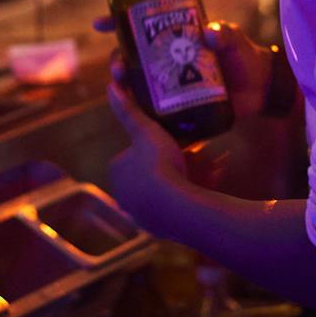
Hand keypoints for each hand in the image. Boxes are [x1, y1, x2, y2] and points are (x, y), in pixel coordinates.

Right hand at [93, 14, 281, 123]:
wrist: (262, 89)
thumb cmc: (245, 58)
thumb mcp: (234, 40)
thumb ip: (225, 35)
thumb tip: (210, 33)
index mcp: (175, 38)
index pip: (140, 28)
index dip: (117, 22)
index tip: (98, 24)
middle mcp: (167, 61)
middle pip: (131, 58)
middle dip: (117, 60)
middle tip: (118, 66)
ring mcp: (171, 85)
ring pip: (137, 85)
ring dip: (124, 85)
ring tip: (121, 85)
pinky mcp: (178, 108)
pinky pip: (154, 111)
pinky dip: (142, 115)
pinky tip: (134, 116)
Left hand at [104, 53, 186, 235]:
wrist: (177, 206)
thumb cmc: (158, 165)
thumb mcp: (146, 130)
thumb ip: (128, 110)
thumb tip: (110, 87)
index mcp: (117, 174)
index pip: (131, 155)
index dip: (151, 146)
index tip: (168, 141)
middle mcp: (124, 197)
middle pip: (149, 175)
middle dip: (169, 165)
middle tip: (191, 154)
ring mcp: (142, 215)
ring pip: (164, 193)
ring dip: (181, 182)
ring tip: (204, 170)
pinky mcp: (161, 229)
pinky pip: (177, 208)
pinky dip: (188, 198)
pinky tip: (204, 190)